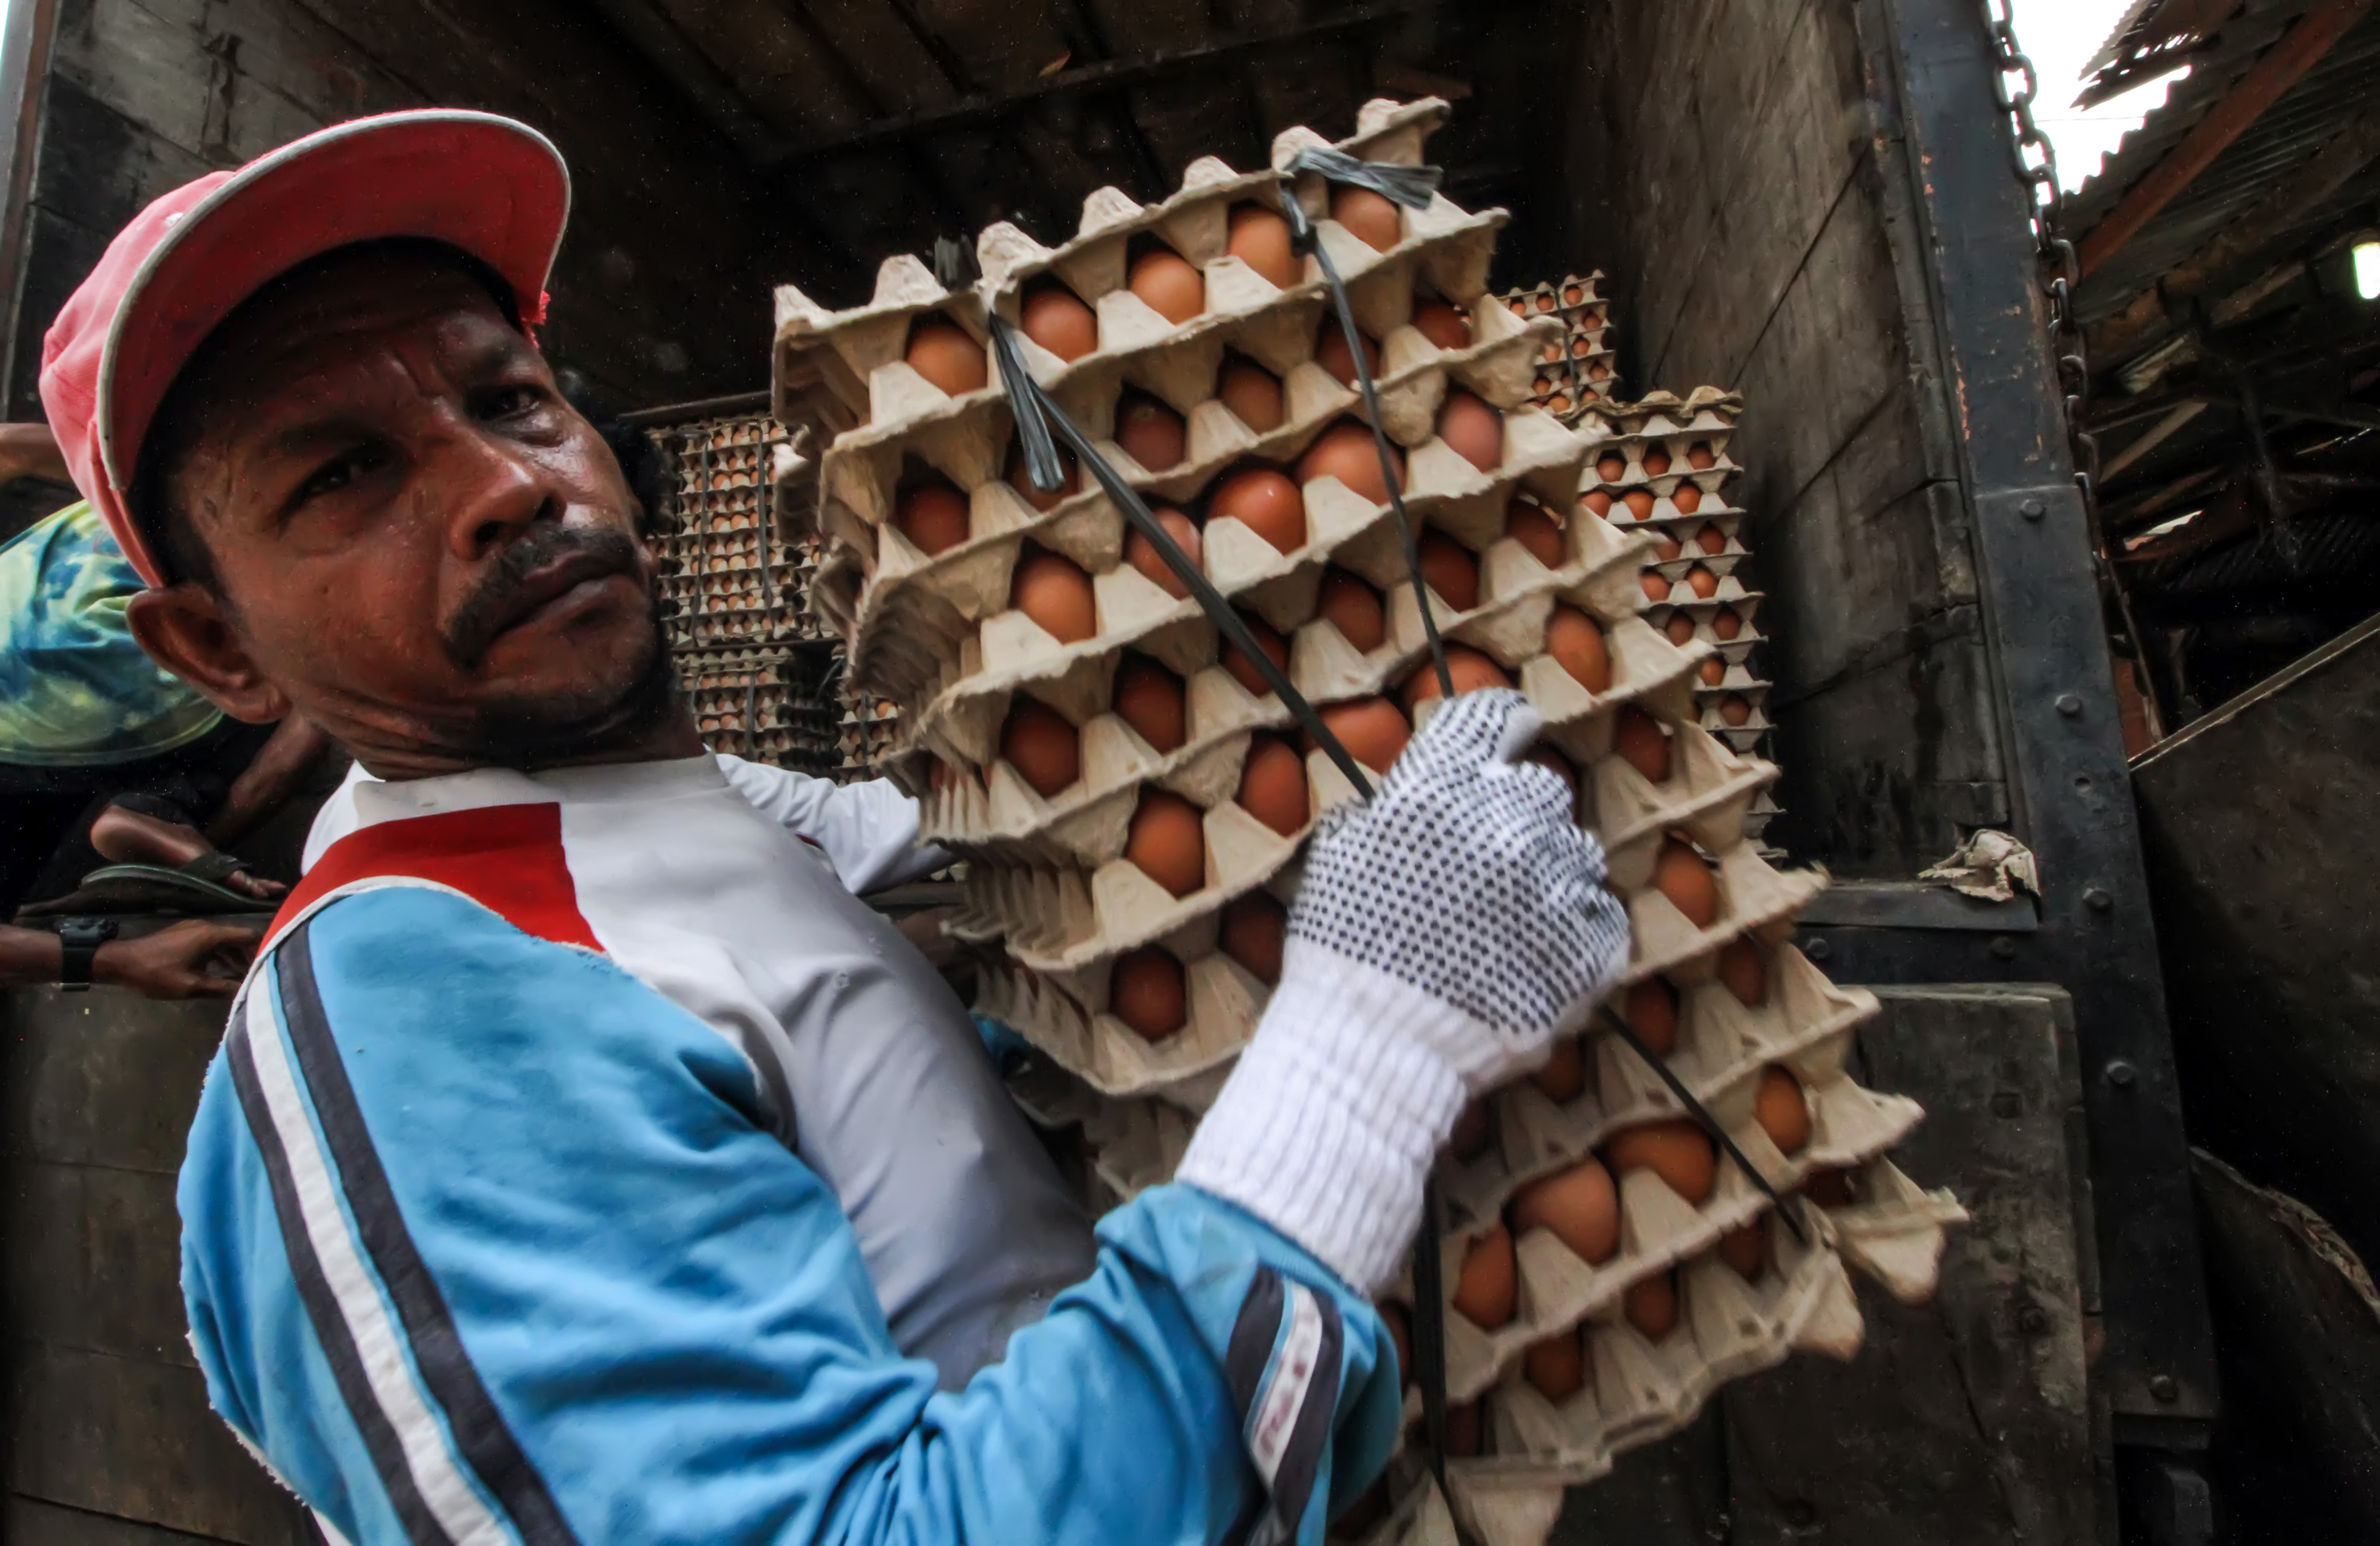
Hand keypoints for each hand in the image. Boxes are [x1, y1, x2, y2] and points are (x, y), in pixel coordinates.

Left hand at [94, 920, 261, 999]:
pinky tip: (223, 973)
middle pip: (238, 939)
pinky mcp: (184, 937)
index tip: (273, 963)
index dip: (263, 948)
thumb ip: (221, 987)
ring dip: (235, 959)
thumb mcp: (190, 986)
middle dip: (250, 956)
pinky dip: (221, 957)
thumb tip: (245, 990)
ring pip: (224, 943)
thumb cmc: (155, 973)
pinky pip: (211, 944)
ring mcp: (193, 930)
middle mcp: (205, 927)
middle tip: (259, 975)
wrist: (119, 963)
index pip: (248, 935)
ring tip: (244, 978)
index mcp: (210, 934)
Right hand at [1178, 688, 1631, 1288]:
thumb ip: (1394, 801)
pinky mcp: (1589, 947)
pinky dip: (1577, 931)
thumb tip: (1429, 775)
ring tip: (1505, 922)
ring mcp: (1555, 885)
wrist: (1374, 1049)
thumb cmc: (1345, 952)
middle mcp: (1506, 823)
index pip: (1491, 718)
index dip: (1503, 724)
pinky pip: (1603, 915)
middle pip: (1539, 788)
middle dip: (1515, 817)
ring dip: (1549, 874)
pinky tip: (1533, 955)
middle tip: (1484, 864)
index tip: (1511, 733)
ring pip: (1577, 851)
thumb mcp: (1343, 851)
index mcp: (1440, 790)